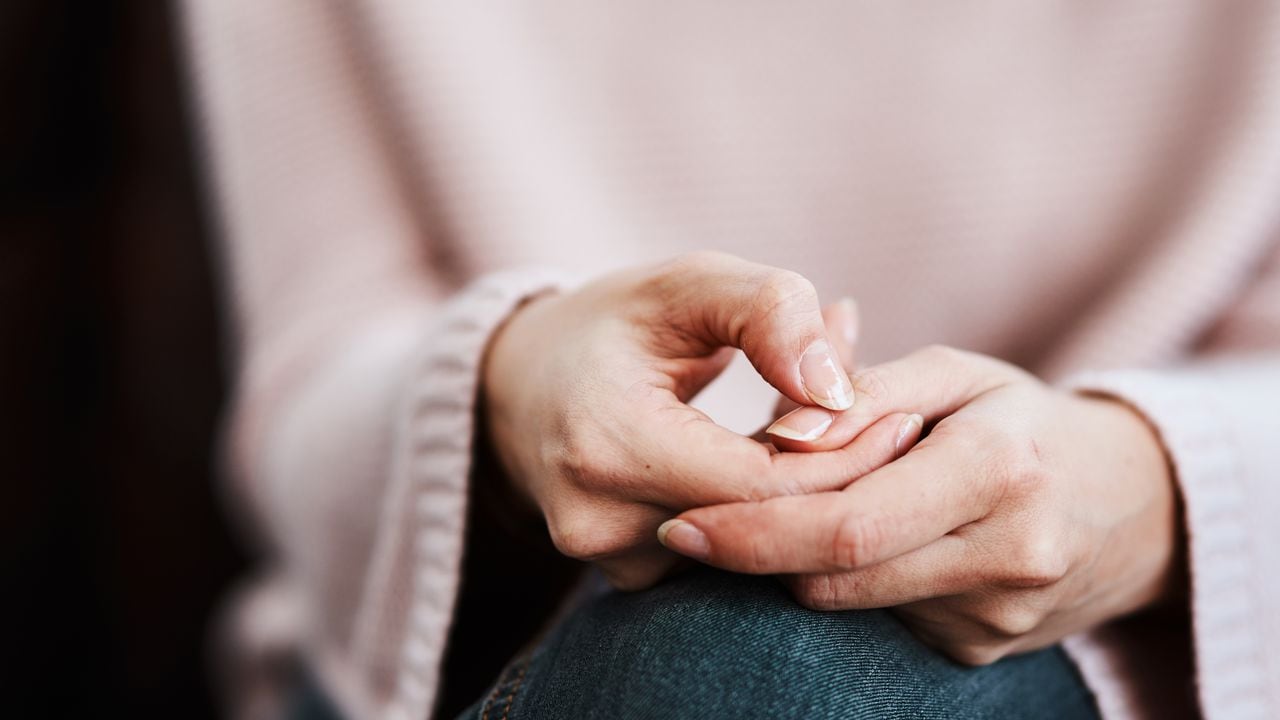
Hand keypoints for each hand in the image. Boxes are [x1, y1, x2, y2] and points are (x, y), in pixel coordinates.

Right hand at [482, 252, 912, 588]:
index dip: (846, 457)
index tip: (902, 418)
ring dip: (803, 499)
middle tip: (895, 428)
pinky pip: (723, 558)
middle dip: (838, 481)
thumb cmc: (613, 323)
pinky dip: (764, 516)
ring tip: (837, 435)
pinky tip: (782, 467)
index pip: (765, 484)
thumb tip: (838, 393)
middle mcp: (599, 521)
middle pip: (765, 528)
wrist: (519, 387)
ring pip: (751, 552)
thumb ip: (770, 314)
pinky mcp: (624, 580)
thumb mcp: (688, 283)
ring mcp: (607, 562)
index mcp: (608, 442)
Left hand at [658, 345, 1180, 663]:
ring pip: (850, 602)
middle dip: (756, 553)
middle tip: (695, 527)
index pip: (847, 526)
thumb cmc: (1021, 420)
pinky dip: (851, 581)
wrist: (1130, 504)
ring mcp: (997, 618)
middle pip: (836, 578)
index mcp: (1000, 470)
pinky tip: (869, 540)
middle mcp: (1007, 556)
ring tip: (814, 507)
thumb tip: (780, 436)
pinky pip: (880, 619)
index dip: (752, 532)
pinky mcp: (981, 650)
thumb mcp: (953, 374)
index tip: (681, 525)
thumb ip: (863, 392)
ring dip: (804, 562)